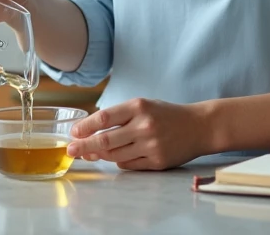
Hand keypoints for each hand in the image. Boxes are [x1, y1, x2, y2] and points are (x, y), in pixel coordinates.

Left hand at [66, 98, 210, 170]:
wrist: (199, 126)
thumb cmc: (167, 114)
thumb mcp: (144, 105)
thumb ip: (120, 116)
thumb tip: (90, 130)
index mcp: (139, 107)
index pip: (105, 118)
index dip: (86, 127)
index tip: (73, 133)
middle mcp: (144, 126)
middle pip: (105, 141)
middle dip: (84, 146)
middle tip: (71, 150)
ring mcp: (151, 145)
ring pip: (114, 155)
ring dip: (99, 155)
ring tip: (90, 153)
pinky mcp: (157, 161)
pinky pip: (128, 164)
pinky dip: (119, 160)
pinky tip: (118, 155)